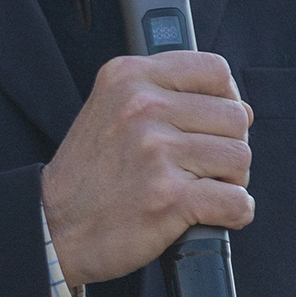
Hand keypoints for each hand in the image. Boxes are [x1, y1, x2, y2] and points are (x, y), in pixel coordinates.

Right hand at [39, 52, 251, 286]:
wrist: (54, 226)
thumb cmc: (90, 173)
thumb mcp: (111, 108)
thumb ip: (165, 94)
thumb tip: (240, 107)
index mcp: (129, 77)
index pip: (216, 70)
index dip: (227, 99)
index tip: (213, 122)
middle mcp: (142, 107)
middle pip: (235, 117)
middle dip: (228, 146)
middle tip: (201, 167)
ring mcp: (156, 151)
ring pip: (240, 158)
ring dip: (231, 181)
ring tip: (200, 189)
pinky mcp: (169, 196)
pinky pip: (238, 201)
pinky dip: (234, 213)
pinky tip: (210, 215)